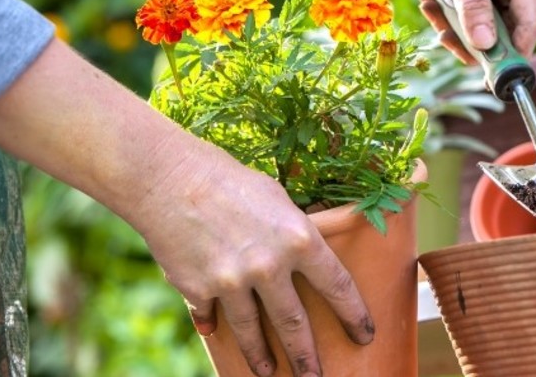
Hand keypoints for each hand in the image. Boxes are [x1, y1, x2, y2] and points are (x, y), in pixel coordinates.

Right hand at [0, 40, 372, 376]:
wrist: (170, 179)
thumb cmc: (231, 181)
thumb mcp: (278, 200)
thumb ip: (294, 235)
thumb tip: (307, 261)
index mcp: (300, 239)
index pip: (338, 286)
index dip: (354, 315)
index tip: (365, 335)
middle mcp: (269, 267)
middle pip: (295, 324)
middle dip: (308, 357)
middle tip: (317, 376)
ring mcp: (232, 282)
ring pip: (252, 332)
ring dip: (262, 358)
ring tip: (270, 373)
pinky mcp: (199, 291)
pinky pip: (212, 317)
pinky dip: (214, 326)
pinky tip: (215, 334)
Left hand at [282, 0, 535, 62]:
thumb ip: (473, 6)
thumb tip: (487, 46)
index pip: (530, 24)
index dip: (512, 53)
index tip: (487, 75)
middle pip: (506, 30)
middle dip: (474, 39)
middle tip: (443, 38)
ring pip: (485, 25)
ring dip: (456, 27)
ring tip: (431, 10)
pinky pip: (471, 14)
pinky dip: (450, 14)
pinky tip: (430, 1)